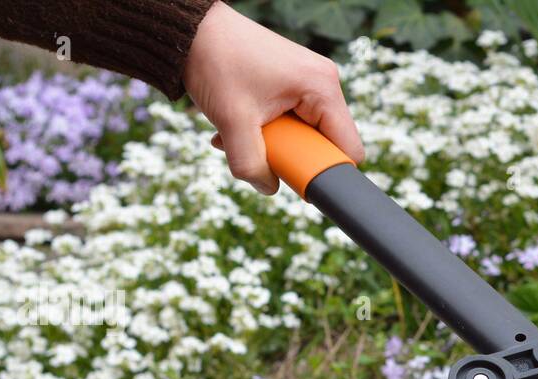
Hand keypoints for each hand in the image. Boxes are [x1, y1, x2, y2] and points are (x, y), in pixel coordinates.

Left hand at [183, 1, 365, 193]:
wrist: (190, 32)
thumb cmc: (215, 63)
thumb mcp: (232, 123)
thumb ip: (250, 165)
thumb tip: (268, 187)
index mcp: (322, 88)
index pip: (348, 149)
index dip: (325, 171)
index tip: (294, 175)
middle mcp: (322, 83)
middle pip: (325, 144)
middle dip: (291, 156)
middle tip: (260, 149)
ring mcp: (307, 82)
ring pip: (303, 135)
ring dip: (272, 144)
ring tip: (241, 133)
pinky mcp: (290, 84)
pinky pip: (290, 121)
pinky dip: (265, 131)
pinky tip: (237, 125)